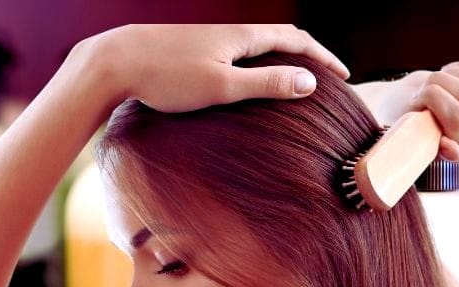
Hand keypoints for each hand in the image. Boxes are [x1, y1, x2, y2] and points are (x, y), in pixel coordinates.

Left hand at [81, 24, 349, 112]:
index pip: (296, 40)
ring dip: (283, 55)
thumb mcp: (223, 86)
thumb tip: (309, 82)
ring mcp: (209, 34)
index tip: (343, 76)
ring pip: (258, 41)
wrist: (114, 62)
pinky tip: (249, 76)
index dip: (323, 58)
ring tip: (295, 76)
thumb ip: (267, 83)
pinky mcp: (193, 44)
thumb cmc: (167, 76)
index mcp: (242, 35)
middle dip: (307, 54)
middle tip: (326, 74)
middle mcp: (229, 28)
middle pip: (280, 36)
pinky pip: (238, 48)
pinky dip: (258, 59)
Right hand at [352, 61, 458, 160]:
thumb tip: (456, 152)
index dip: (433, 98)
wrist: (413, 111)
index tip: (414, 101)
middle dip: (442, 82)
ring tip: (436, 78)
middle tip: (422, 87)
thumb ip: (426, 142)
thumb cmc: (405, 123)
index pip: (458, 116)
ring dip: (455, 74)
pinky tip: (450, 73)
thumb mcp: (407, 132)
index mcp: (457, 151)